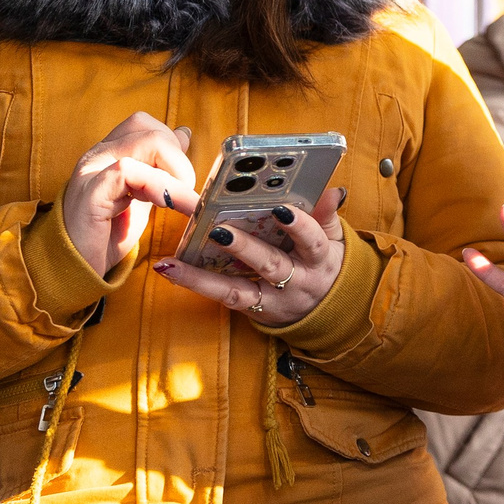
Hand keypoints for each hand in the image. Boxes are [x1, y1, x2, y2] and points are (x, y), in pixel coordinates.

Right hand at [61, 114, 198, 276]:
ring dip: (176, 172)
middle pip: (146, 125)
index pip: (144, 123)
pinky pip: (129, 171)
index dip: (172, 144)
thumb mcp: (139, 197)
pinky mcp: (91, 193)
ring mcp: (92, 171)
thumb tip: (183, 136)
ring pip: (145, 141)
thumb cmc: (104, 237)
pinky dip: (161, 187)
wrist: (71, 270)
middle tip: (183, 192)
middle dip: (177, 156)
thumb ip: (158, 168)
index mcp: (108, 154)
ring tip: (180, 203)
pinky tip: (168, 206)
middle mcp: (98, 156)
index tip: (182, 179)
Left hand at [152, 187, 348, 327]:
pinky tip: (170, 270)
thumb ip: (326, 216)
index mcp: (319, 260)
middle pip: (271, 265)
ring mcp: (270, 300)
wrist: (326, 312)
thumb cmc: (322, 265)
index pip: (313, 242)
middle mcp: (295, 283)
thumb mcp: (333, 241)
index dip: (300, 226)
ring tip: (173, 262)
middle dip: (245, 248)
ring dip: (203, 276)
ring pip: (236, 290)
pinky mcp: (251, 309)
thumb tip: (333, 191)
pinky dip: (194, 283)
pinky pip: (223, 298)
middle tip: (220, 231)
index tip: (281, 208)